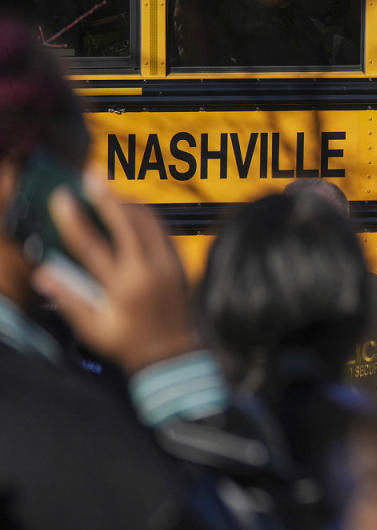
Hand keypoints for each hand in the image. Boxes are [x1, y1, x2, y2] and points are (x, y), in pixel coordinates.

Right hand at [31, 175, 195, 372]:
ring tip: (109, 188)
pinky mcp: (179, 262)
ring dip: (128, 202)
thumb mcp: (93, 327)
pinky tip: (133, 208)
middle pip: (127, 222)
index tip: (61, 198)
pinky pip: (164, 229)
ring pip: (150, 221)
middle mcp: (148, 270)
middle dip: (107, 196)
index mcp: (123, 286)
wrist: (172, 355)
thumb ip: (69, 298)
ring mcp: (168, 264)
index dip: (74, 219)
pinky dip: (147, 215)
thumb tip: (44, 272)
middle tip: (91, 174)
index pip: (92, 245)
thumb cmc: (128, 343)